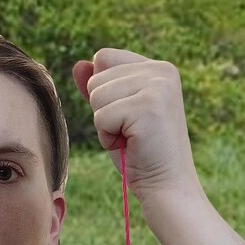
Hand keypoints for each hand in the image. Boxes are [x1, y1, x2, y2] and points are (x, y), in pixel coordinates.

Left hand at [72, 48, 203, 203]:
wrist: (165, 186)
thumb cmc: (140, 154)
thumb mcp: (116, 115)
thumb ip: (100, 88)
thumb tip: (78, 65)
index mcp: (158, 68)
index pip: (104, 57)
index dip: (103, 92)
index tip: (127, 116)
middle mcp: (161, 71)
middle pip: (97, 78)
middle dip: (103, 111)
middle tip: (130, 132)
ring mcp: (157, 87)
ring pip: (96, 96)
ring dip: (105, 125)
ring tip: (131, 138)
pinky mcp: (148, 107)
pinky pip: (101, 116)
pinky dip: (108, 137)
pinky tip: (131, 145)